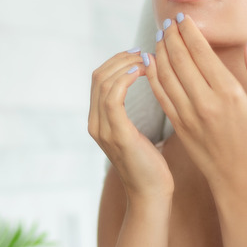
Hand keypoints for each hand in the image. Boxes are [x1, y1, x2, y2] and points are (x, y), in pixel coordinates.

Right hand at [88, 50, 173, 200]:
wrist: (151, 194)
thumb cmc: (150, 164)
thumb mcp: (136, 132)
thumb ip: (130, 112)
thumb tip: (142, 88)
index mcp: (98, 121)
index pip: (98, 79)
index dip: (116, 61)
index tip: (138, 54)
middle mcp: (95, 123)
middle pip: (98, 76)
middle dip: (120, 59)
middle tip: (143, 52)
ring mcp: (103, 129)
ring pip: (104, 83)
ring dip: (125, 66)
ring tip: (145, 60)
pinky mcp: (116, 134)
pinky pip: (113, 97)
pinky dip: (125, 80)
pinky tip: (142, 73)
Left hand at [144, 14, 246, 184]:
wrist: (240, 178)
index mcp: (230, 94)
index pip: (202, 54)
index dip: (190, 32)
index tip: (183, 18)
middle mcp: (206, 102)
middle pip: (180, 60)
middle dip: (172, 37)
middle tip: (168, 22)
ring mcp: (188, 115)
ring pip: (166, 75)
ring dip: (160, 52)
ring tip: (160, 36)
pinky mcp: (178, 125)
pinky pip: (160, 94)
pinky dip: (153, 75)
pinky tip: (150, 61)